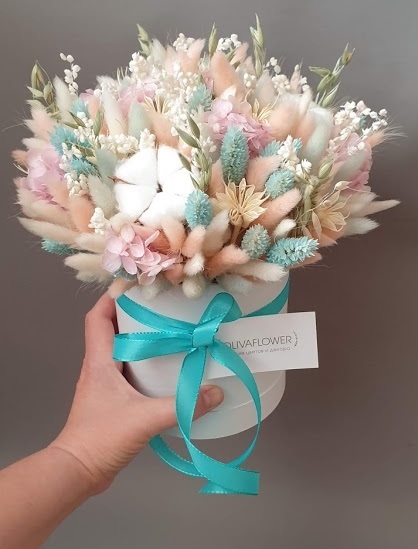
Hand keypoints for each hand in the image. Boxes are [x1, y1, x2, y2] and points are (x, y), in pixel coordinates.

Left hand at [51, 293, 222, 493]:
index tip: (137, 288)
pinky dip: (143, 362)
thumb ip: (182, 407)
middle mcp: (98, 367)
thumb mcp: (145, 419)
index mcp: (99, 361)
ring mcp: (103, 383)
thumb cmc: (101, 438)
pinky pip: (127, 370)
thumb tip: (216, 392)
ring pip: (119, 349)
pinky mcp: (111, 399)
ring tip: (168, 332)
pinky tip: (164, 369)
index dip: (111, 298)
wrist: (78, 471)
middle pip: (110, 328)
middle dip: (133, 314)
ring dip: (139, 338)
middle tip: (162, 307)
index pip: (97, 318)